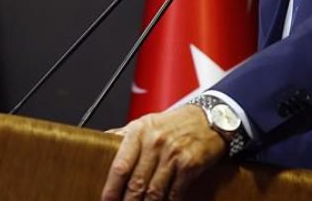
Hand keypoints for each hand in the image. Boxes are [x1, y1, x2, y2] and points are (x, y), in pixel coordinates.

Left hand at [101, 104, 225, 200]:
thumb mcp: (145, 122)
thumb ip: (124, 135)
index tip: (107, 200)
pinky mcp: (189, 165)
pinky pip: (174, 193)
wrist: (209, 118)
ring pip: (154, 192)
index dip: (111, 188)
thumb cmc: (174, 123)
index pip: (120, 166)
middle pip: (136, 183)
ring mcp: (173, 154)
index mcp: (139, 131)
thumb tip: (103, 142)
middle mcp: (155, 142)